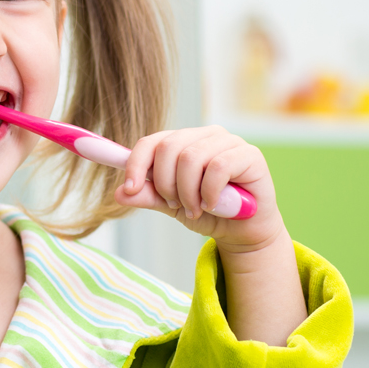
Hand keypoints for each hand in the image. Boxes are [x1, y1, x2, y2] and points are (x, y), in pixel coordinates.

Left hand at [114, 126, 282, 251]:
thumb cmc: (208, 212)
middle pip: (169, 148)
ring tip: (195, 209)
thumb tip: (119, 192)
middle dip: (165, 184)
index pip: (151, 141)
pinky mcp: (249, 154)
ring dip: (188, 192)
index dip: (135, 163)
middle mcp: (205, 135)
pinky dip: (209, 192)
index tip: (129, 189)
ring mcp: (228, 141)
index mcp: (183, 142)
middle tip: (175, 206)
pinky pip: (218, 167)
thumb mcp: (171, 206)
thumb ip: (149, 196)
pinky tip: (213, 204)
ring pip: (191, 158)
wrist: (242, 232)